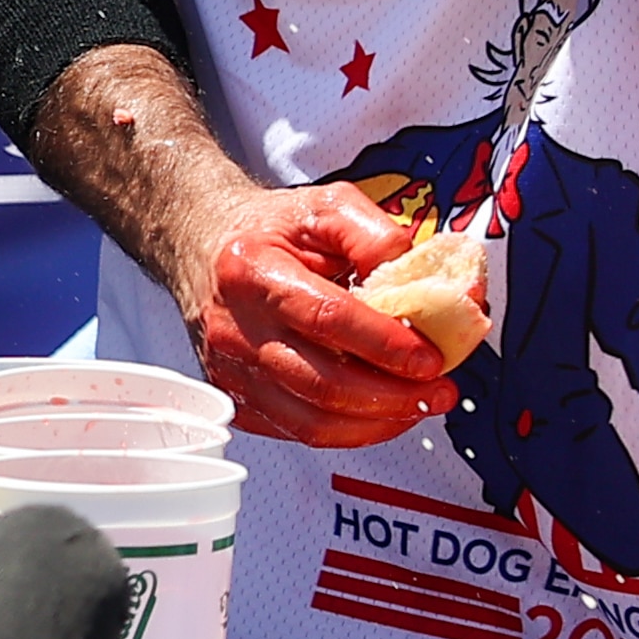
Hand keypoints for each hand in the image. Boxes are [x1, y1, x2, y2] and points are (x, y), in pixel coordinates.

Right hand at [189, 183, 456, 447]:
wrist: (200, 244)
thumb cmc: (267, 229)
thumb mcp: (324, 205)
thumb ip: (375, 234)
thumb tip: (422, 279)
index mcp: (253, 270)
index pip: (327, 318)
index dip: (385, 344)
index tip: (430, 356)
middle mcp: (235, 326)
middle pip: (322, 383)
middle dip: (393, 395)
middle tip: (438, 389)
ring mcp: (231, 370)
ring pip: (311, 422)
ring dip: (378, 422)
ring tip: (419, 405)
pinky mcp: (236, 398)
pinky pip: (298, 432)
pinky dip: (349, 432)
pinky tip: (380, 412)